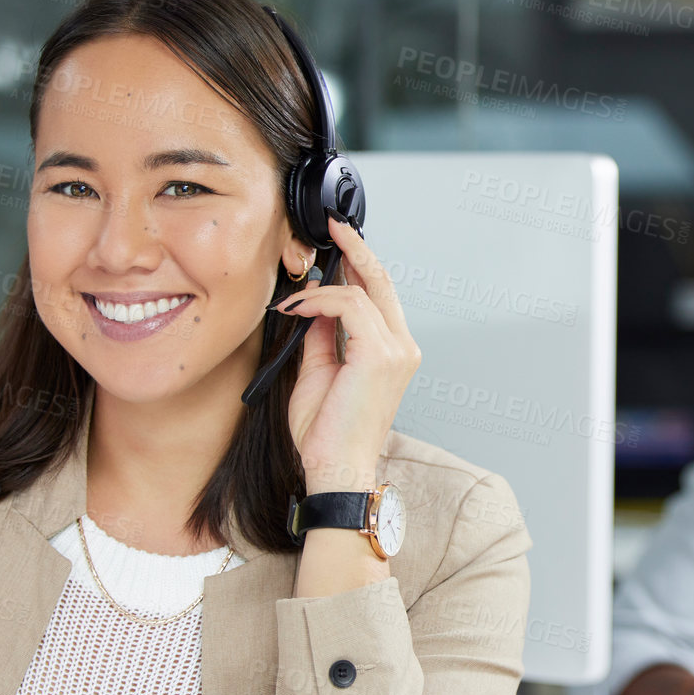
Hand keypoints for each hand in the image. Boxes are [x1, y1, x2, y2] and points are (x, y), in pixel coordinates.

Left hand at [276, 217, 420, 493]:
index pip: (380, 294)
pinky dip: (319, 302)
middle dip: (356, 248)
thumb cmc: (329, 434)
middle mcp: (401, 347)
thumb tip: (314, 306)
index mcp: (392, 352)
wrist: (335, 468)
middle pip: (381, 281)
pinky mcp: (379, 354)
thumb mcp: (319, 372)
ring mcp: (395, 350)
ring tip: (292, 303)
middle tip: (334, 226)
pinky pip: (348, 306)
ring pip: (360, 291)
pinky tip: (298, 310)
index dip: (361, 263)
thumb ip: (322, 336)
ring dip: (320, 289)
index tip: (340, 242)